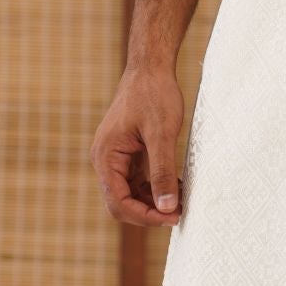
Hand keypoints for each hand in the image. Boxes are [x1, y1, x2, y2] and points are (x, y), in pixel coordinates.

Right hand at [90, 62, 186, 225]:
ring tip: (180, 201)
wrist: (150, 68)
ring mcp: (115, 158)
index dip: (145, 215)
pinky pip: (137, 181)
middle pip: (121, 203)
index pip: (119, 202)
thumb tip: (166, 207)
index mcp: (106, 157)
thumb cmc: (154, 95)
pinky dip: (154, 188)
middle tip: (178, 213)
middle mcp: (105, 160)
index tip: (172, 217)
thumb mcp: (162, 135)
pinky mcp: (127, 154)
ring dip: (152, 202)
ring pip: (129, 194)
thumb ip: (163, 172)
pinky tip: (176, 186)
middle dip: (148, 212)